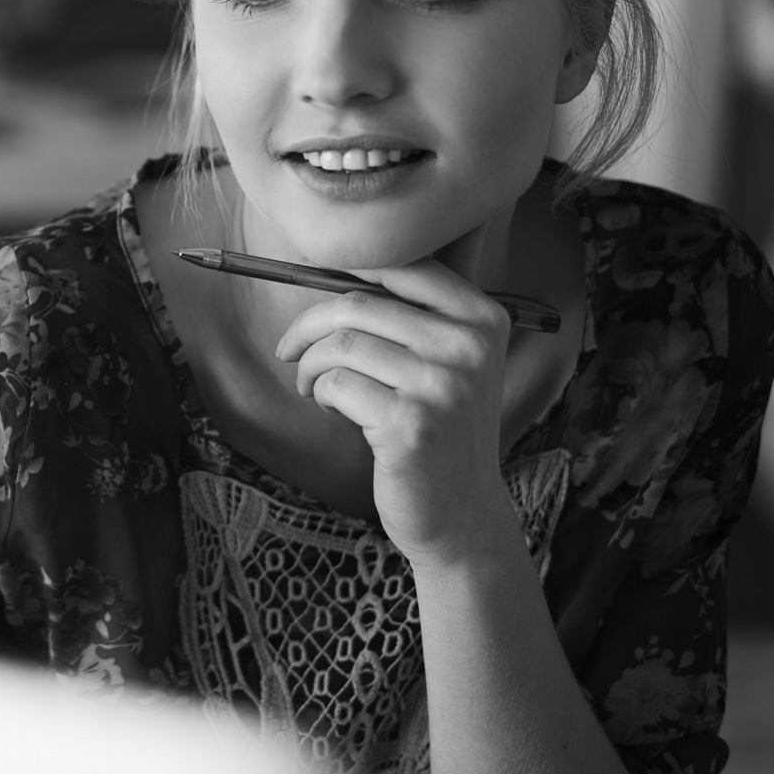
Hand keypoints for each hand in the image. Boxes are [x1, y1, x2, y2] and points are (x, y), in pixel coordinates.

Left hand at [273, 259, 517, 568]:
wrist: (462, 511)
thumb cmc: (439, 427)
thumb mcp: (449, 362)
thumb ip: (412, 312)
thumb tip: (330, 262)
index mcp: (483, 318)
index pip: (404, 265)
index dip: (347, 267)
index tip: (312, 280)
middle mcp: (469, 346)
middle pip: (357, 304)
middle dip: (308, 326)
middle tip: (290, 350)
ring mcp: (442, 385)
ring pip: (340, 346)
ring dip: (310, 366)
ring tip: (313, 387)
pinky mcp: (409, 424)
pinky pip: (335, 384)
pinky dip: (319, 394)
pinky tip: (332, 410)